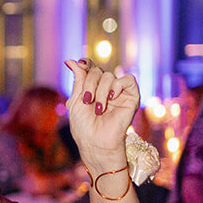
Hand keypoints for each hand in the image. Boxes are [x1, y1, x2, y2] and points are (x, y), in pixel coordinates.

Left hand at [64, 60, 139, 179]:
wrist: (95, 142)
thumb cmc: (83, 126)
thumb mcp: (75, 100)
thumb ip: (77, 79)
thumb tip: (70, 60)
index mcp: (92, 87)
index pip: (90, 67)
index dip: (86, 64)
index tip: (81, 66)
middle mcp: (106, 87)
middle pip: (97, 71)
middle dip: (89, 84)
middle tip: (87, 101)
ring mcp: (119, 92)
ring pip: (109, 76)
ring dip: (100, 91)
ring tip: (99, 109)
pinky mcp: (131, 97)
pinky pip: (128, 79)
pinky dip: (117, 85)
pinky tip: (111, 98)